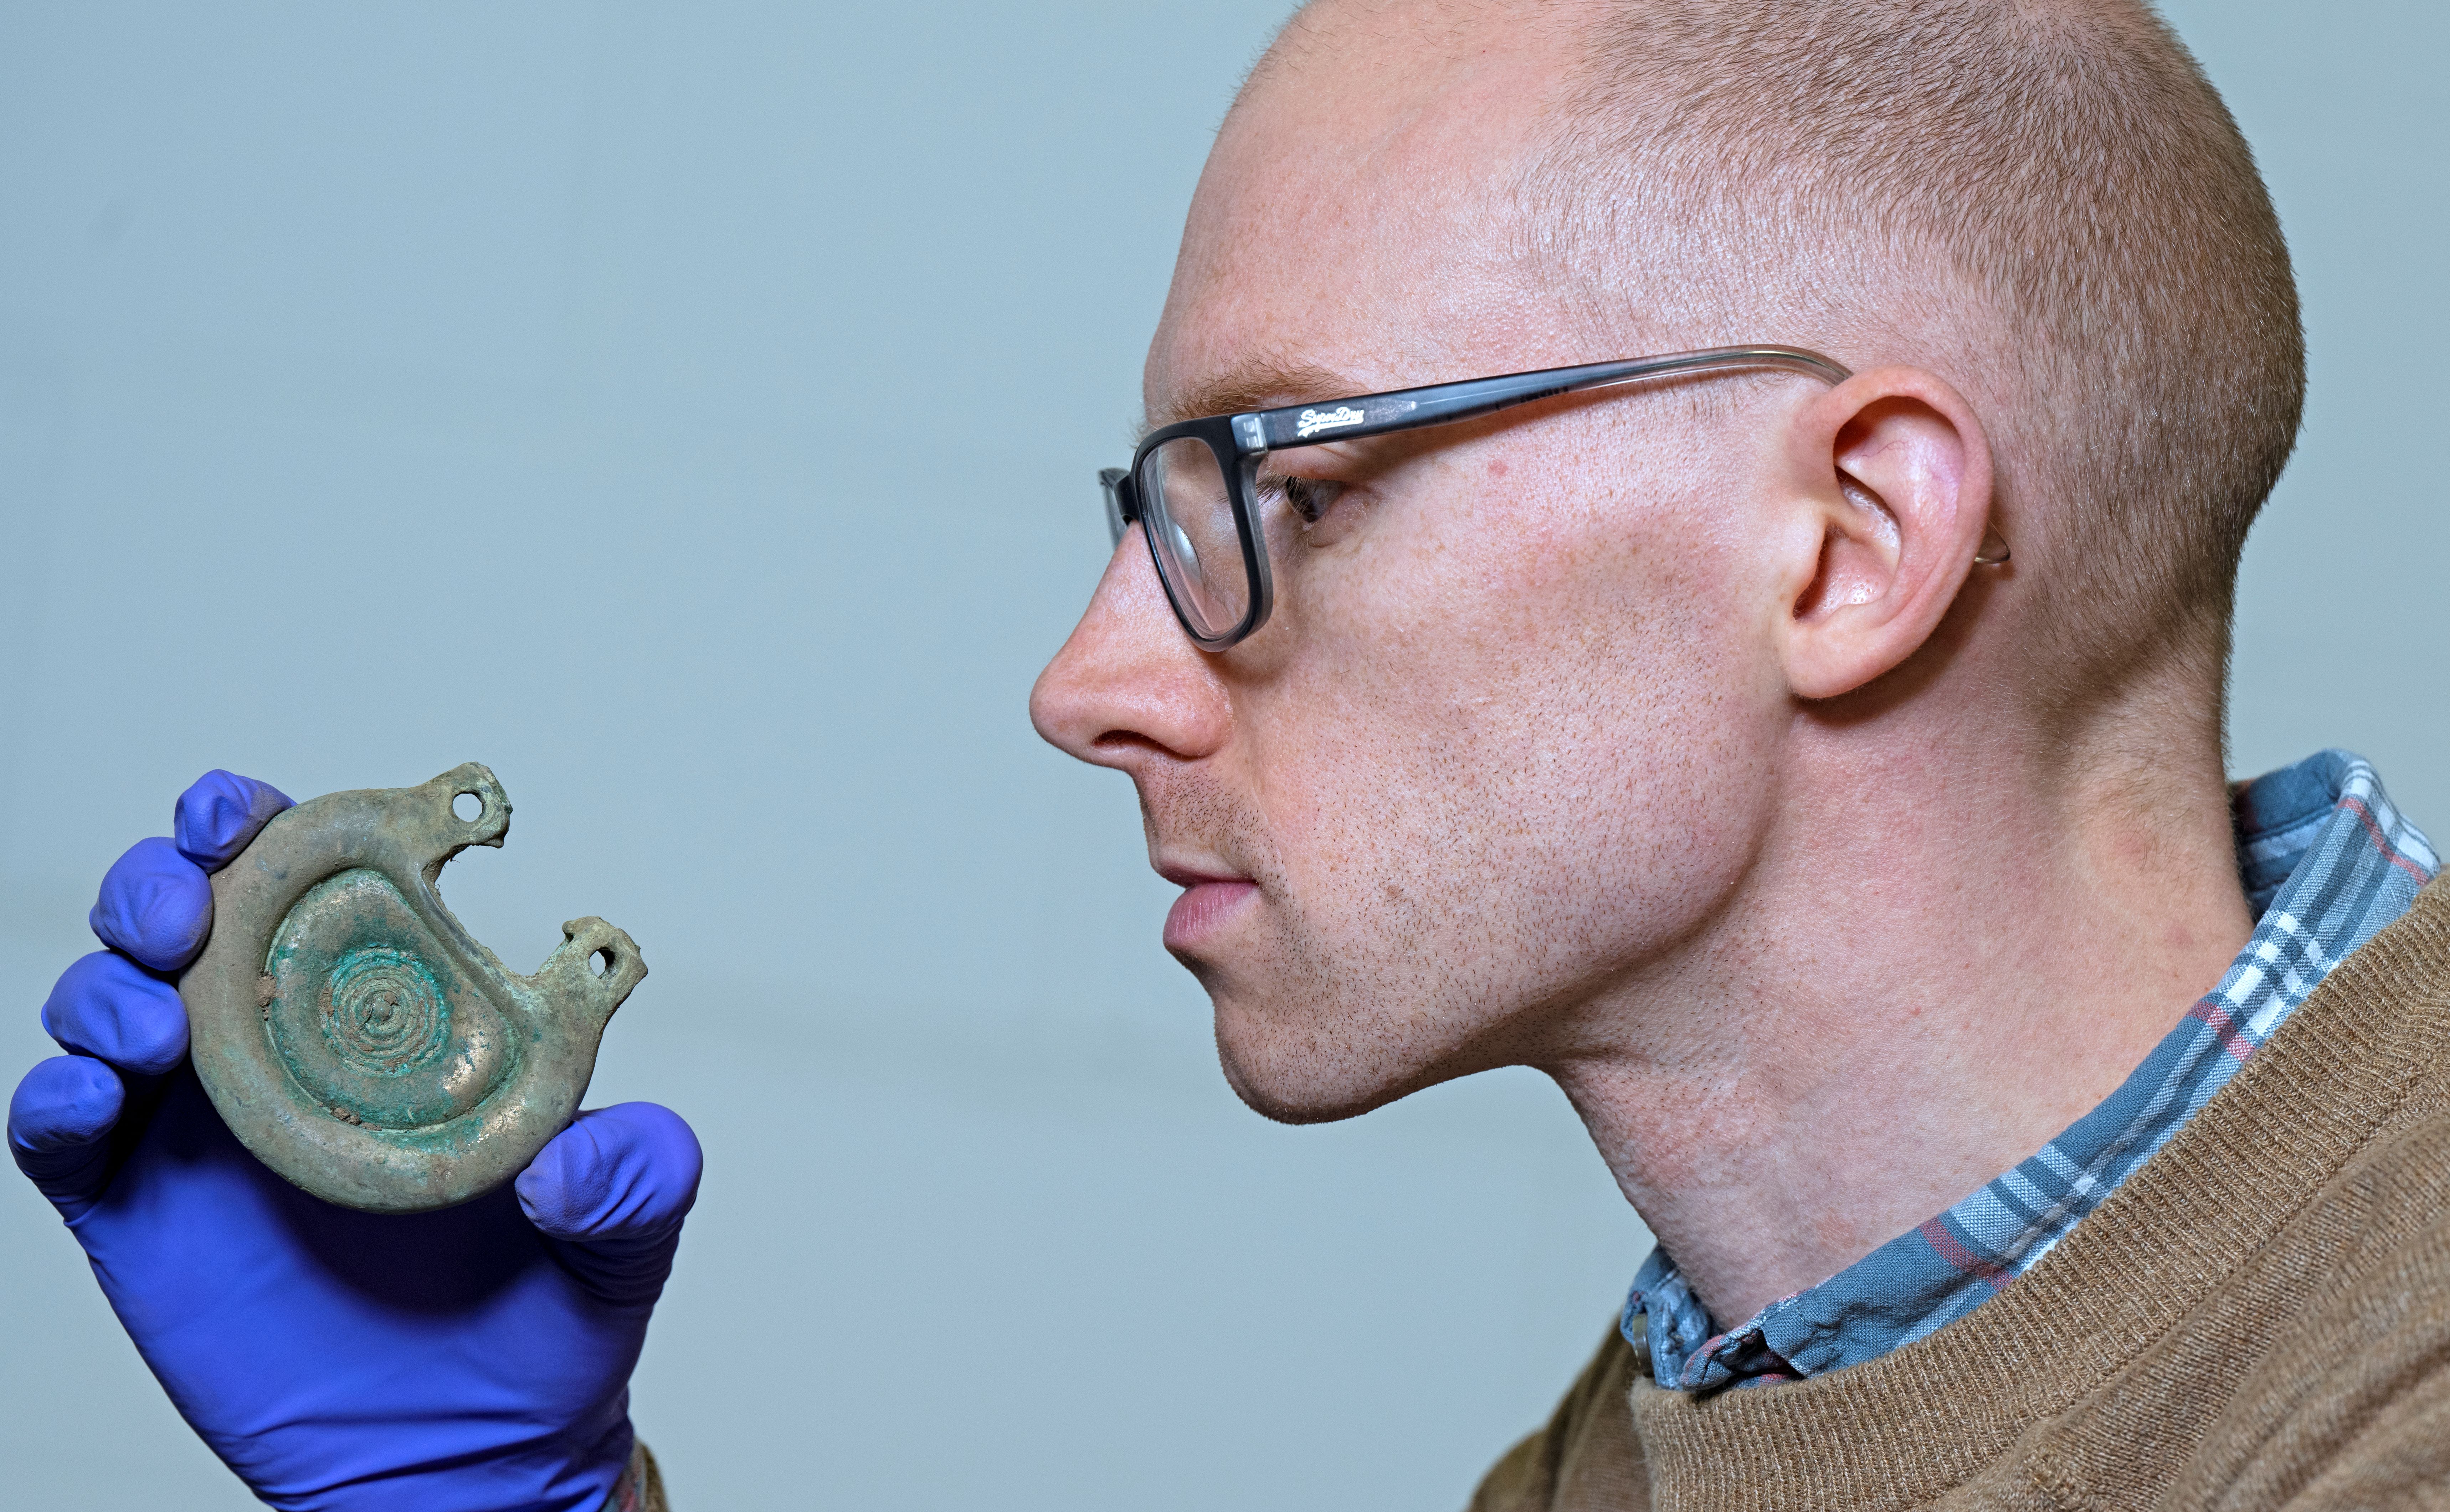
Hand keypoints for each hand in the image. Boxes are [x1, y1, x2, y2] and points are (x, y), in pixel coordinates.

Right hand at [8, 771, 700, 1511]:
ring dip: (107, 983)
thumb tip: (588, 1158)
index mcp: (382, 1022)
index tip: (252, 809)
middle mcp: (275, 1056)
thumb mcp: (620, 1244)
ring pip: (107, 1010)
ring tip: (151, 1011)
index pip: (303, 887)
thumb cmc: (542, 1324)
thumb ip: (638, 1184)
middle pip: (183, 923)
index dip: (264, 828)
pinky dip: (58, 1097)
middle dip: (161, 880)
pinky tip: (90, 1090)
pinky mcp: (142, 1217)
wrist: (475, 1457)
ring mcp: (199, 1135)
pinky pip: (65, 1137)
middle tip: (182, 897)